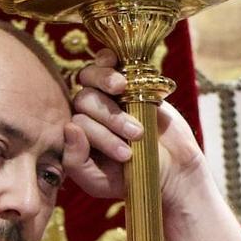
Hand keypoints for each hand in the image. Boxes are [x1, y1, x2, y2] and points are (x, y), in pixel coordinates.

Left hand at [64, 50, 204, 210]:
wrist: (171, 169)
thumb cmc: (132, 178)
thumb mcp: (97, 182)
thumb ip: (74, 161)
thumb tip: (69, 127)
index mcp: (79, 133)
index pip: (76, 122)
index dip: (99, 135)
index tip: (126, 154)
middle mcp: (89, 112)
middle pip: (84, 99)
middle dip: (111, 117)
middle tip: (136, 134)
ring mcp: (108, 94)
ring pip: (91, 76)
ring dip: (105, 81)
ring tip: (123, 89)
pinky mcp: (128, 79)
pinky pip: (109, 60)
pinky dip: (109, 59)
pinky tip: (120, 68)